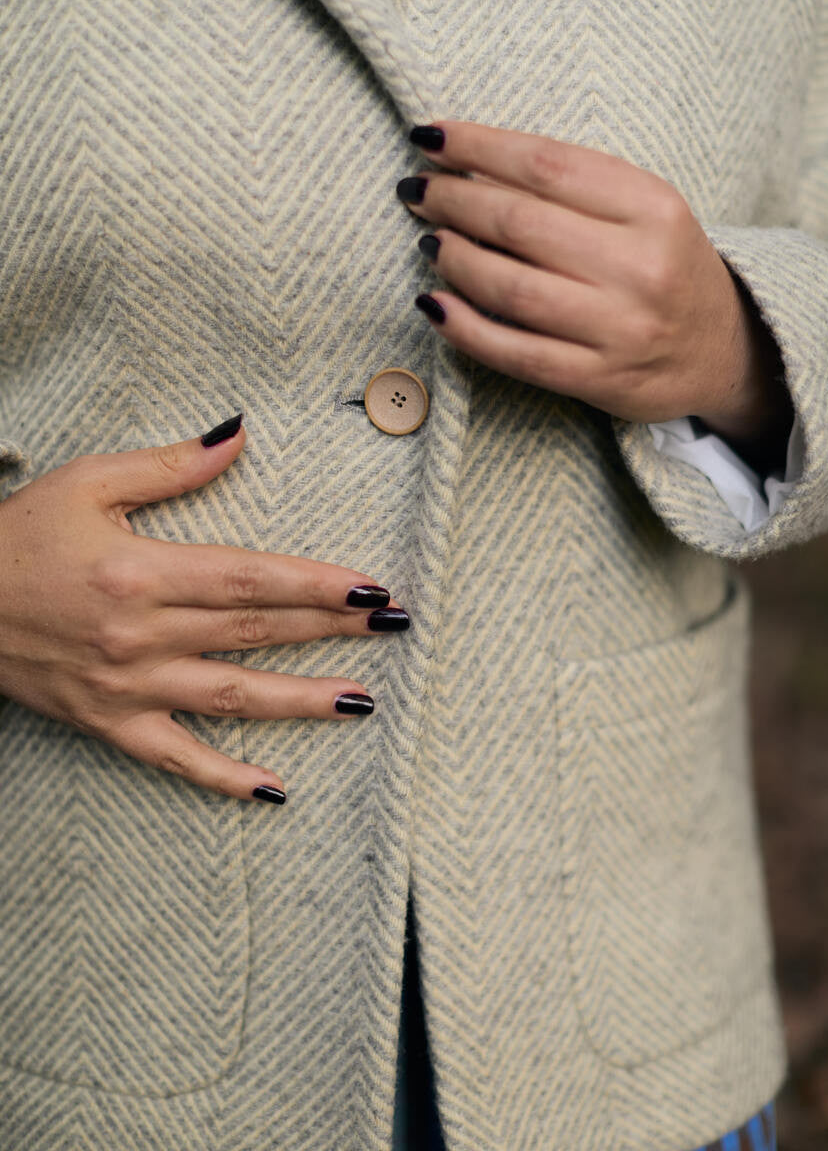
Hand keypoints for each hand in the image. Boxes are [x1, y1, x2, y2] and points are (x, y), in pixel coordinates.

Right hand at [0, 418, 407, 802]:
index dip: (317, 584)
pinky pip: (176, 757)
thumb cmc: (16, 537)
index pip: (252, 579)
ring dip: (302, 699)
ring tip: (363, 701)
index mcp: (142, 571)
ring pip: (233, 696)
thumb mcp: (87, 483)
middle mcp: (142, 634)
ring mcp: (129, 686)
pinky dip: (224, 775)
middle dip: (332, 629)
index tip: (371, 586)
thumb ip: (170, 466)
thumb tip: (238, 436)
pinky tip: (274, 788)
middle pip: (256, 632)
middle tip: (393, 627)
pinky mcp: (109, 722)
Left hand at [399, 121, 792, 460]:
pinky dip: (463, 327)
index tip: (430, 138)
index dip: (477, 147)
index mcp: (654, 207)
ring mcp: (620, 329)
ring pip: (511, 288)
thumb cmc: (665, 266)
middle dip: (453, 200)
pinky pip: (514, 352)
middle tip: (417, 190)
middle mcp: (640, 267)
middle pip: (520, 223)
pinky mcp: (599, 379)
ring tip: (429, 240)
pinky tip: (433, 303)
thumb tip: (469, 166)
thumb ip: (573, 187)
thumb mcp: (643, 210)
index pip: (547, 164)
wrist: (723, 350)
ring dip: (453, 258)